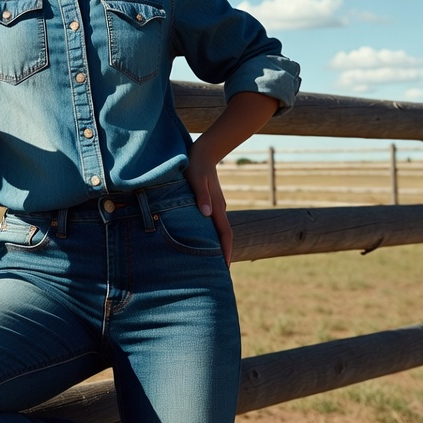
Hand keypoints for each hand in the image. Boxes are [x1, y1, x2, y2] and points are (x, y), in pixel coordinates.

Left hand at [184, 145, 232, 266]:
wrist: (204, 151)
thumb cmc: (196, 165)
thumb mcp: (196, 179)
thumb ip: (201, 195)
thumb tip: (206, 214)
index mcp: (216, 206)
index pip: (225, 233)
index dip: (226, 250)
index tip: (225, 267)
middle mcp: (219, 208)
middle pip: (224, 235)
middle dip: (224, 253)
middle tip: (219, 271)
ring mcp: (216, 204)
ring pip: (219, 228)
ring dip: (218, 244)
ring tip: (212, 259)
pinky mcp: (211, 201)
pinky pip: (214, 222)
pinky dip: (212, 233)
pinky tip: (205, 237)